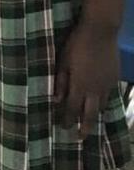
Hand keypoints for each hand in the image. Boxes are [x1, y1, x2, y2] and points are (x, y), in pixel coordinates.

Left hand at [55, 19, 119, 136]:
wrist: (100, 32)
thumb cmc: (76, 44)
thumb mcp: (62, 60)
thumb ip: (60, 81)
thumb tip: (55, 99)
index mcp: (80, 85)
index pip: (72, 108)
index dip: (67, 119)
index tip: (63, 127)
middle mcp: (95, 90)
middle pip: (89, 114)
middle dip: (84, 127)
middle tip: (80, 137)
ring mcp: (107, 85)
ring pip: (101, 106)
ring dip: (94, 115)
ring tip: (89, 121)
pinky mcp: (115, 79)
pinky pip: (108, 95)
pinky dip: (102, 101)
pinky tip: (99, 101)